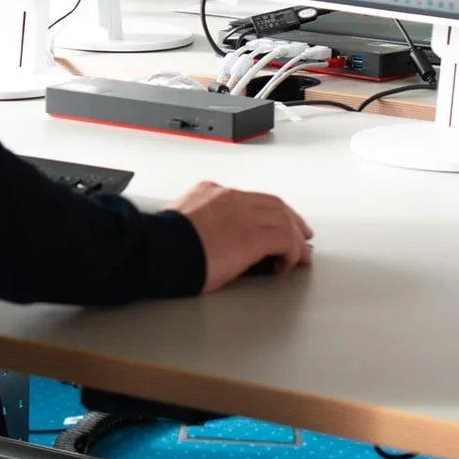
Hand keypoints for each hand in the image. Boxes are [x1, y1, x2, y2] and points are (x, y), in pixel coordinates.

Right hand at [168, 181, 313, 291]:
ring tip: (300, 257)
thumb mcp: (181, 222)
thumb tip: (210, 242)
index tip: (276, 223)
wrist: (156, 250)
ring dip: (296, 240)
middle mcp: (230, 198)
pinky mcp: (251, 236)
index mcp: (211, 192)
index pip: (251, 198)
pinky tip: (287, 265)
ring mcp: (243, 214)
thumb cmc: (161, 245)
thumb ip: (200, 223)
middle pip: (275, 204)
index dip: (270, 211)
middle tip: (302, 237)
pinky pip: (285, 240)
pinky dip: (291, 253)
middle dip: (292, 221)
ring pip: (284, 219)